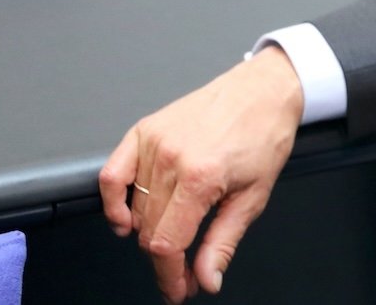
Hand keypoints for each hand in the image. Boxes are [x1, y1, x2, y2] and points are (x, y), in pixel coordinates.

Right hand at [99, 48, 303, 302]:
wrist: (263, 90)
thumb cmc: (264, 135)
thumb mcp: (254, 196)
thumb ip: (223, 242)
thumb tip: (206, 279)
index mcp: (200, 177)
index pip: (166, 244)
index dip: (170, 276)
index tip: (178, 289)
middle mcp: (171, 159)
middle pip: (149, 231)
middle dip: (165, 259)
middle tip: (185, 270)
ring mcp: (154, 142)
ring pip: (134, 210)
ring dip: (148, 233)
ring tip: (172, 239)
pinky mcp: (144, 130)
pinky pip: (111, 175)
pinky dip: (112, 202)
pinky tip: (125, 218)